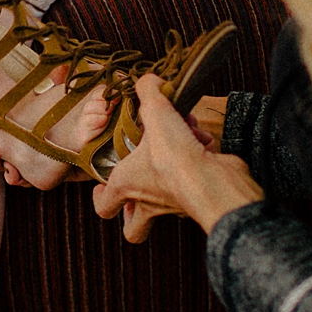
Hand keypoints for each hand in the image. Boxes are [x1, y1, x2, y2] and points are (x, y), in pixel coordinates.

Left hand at [93, 76, 262, 241]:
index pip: (104, 207)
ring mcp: (175, 206)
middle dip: (134, 214)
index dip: (100, 199)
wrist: (211, 180)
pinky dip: (199, 161)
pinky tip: (203, 142)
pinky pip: (196, 179)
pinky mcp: (201, 197)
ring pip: (169, 202)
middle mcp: (149, 203)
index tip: (101, 187)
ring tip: (181, 141)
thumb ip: (149, 92)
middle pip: (134, 230)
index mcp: (127, 186)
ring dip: (173, 172)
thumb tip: (149, 80)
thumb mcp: (155, 113)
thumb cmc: (172, 157)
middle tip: (139, 190)